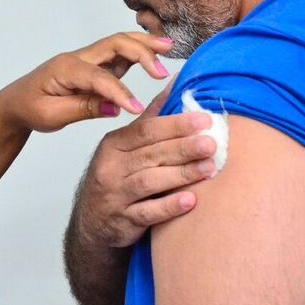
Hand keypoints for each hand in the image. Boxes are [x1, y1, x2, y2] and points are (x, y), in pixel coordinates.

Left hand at [0, 32, 172, 132]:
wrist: (16, 103)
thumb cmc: (30, 108)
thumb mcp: (50, 115)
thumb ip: (82, 109)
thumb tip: (113, 108)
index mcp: (65, 69)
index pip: (99, 77)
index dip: (119, 92)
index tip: (136, 108)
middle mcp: (78, 58)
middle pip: (114, 44)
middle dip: (141, 52)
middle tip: (162, 71)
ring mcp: (87, 60)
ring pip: (119, 45)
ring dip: (144, 45)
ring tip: (169, 48)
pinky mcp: (94, 67)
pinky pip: (118, 56)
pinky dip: (138, 54)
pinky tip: (155, 58)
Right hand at [73, 83, 218, 248]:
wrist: (92, 221)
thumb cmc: (116, 177)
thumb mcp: (125, 145)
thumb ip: (152, 116)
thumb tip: (177, 82)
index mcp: (114, 144)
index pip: (145, 131)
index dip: (175, 125)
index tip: (203, 120)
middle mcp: (111, 167)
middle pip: (150, 154)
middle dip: (183, 147)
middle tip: (212, 143)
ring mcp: (116, 195)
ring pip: (150, 182)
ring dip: (181, 174)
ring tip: (209, 168)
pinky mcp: (123, 221)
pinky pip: (147, 213)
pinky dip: (169, 206)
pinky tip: (191, 200)